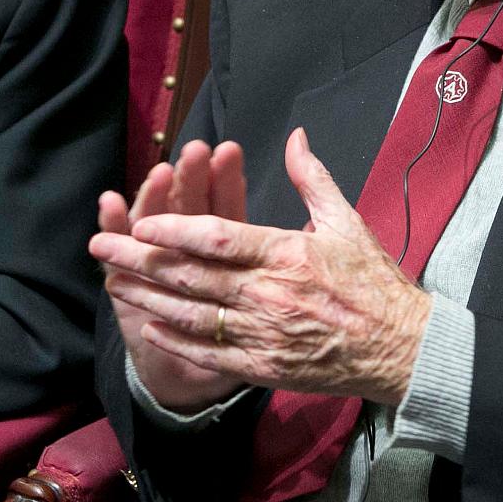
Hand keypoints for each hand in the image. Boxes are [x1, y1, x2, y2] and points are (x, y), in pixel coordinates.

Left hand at [92, 127, 433, 406]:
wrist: (402, 348)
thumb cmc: (375, 282)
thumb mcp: (347, 221)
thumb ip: (312, 178)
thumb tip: (295, 136)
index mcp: (286, 253)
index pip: (218, 238)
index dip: (174, 230)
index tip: (140, 222)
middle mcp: (268, 293)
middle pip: (191, 275)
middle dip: (139, 261)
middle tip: (100, 247)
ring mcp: (264, 332)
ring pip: (192, 314)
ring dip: (146, 298)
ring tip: (111, 283)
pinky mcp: (265, 365)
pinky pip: (211, 352)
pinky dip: (178, 339)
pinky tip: (150, 325)